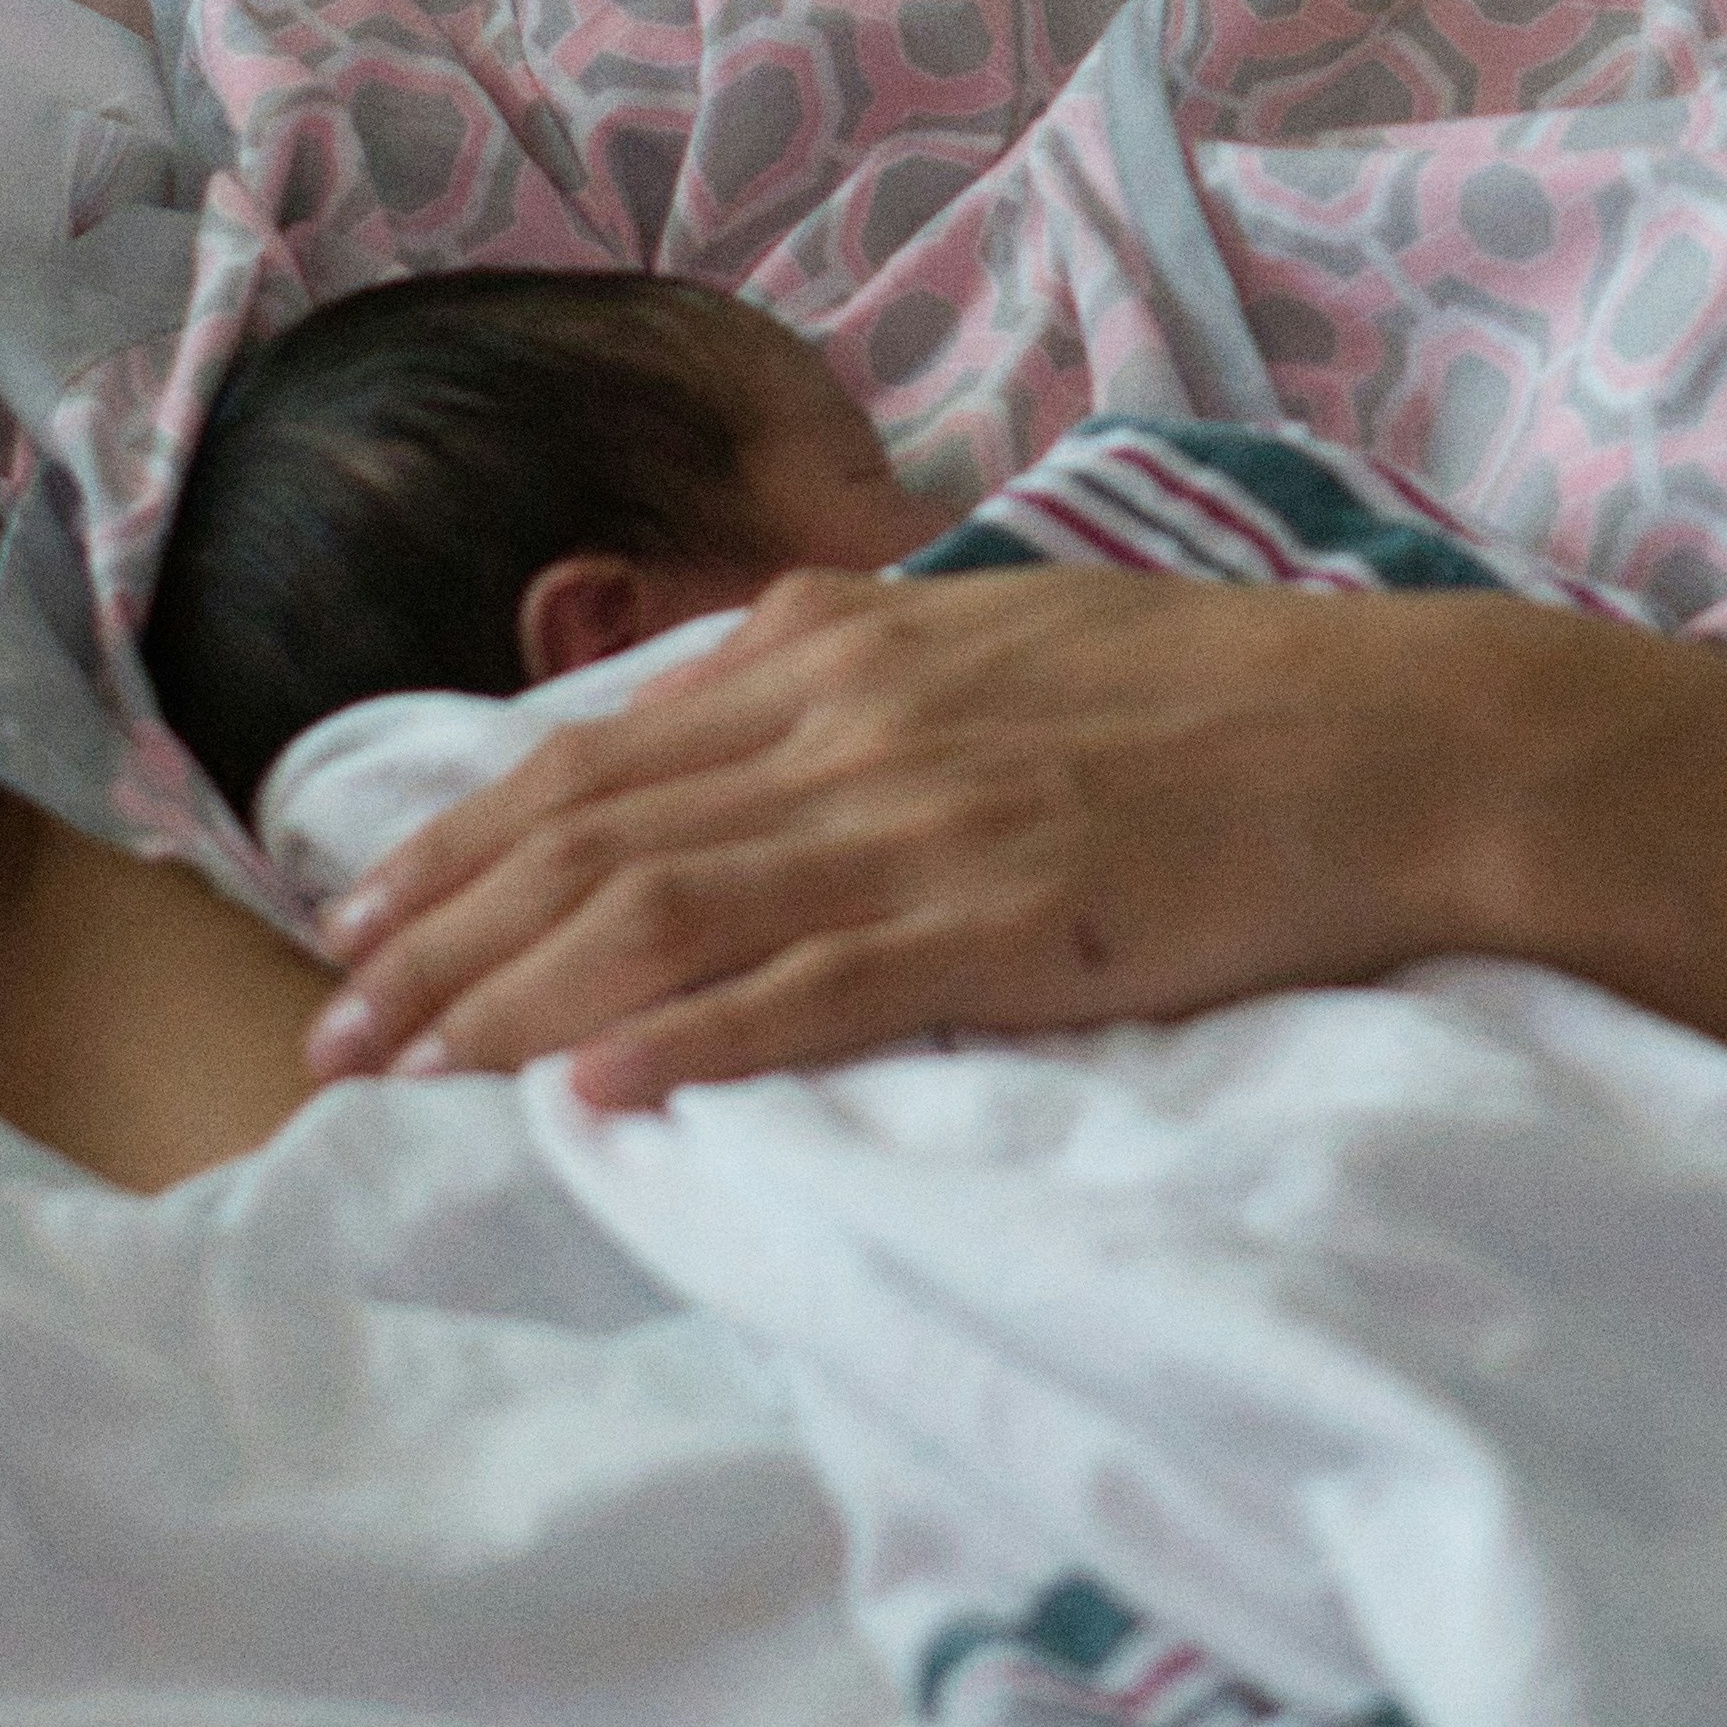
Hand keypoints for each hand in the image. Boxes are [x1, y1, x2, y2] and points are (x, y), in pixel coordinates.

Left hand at [306, 566, 1588, 1110]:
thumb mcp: (1004, 639)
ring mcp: (924, 822)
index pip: (601, 754)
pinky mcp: (1003, 922)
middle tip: (327, 1026)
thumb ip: (861, 674)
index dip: (464, 841)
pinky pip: (812, 989)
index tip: (365, 916)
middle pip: (593, 836)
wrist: (1398, 740)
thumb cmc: (1218, 699)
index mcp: (850, 648)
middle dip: (439, 935)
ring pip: (662, 914)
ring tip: (404, 1070)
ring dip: (509, 999)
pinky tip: (593, 1088)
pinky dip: (688, 1038)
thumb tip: (735, 704)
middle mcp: (856, 720)